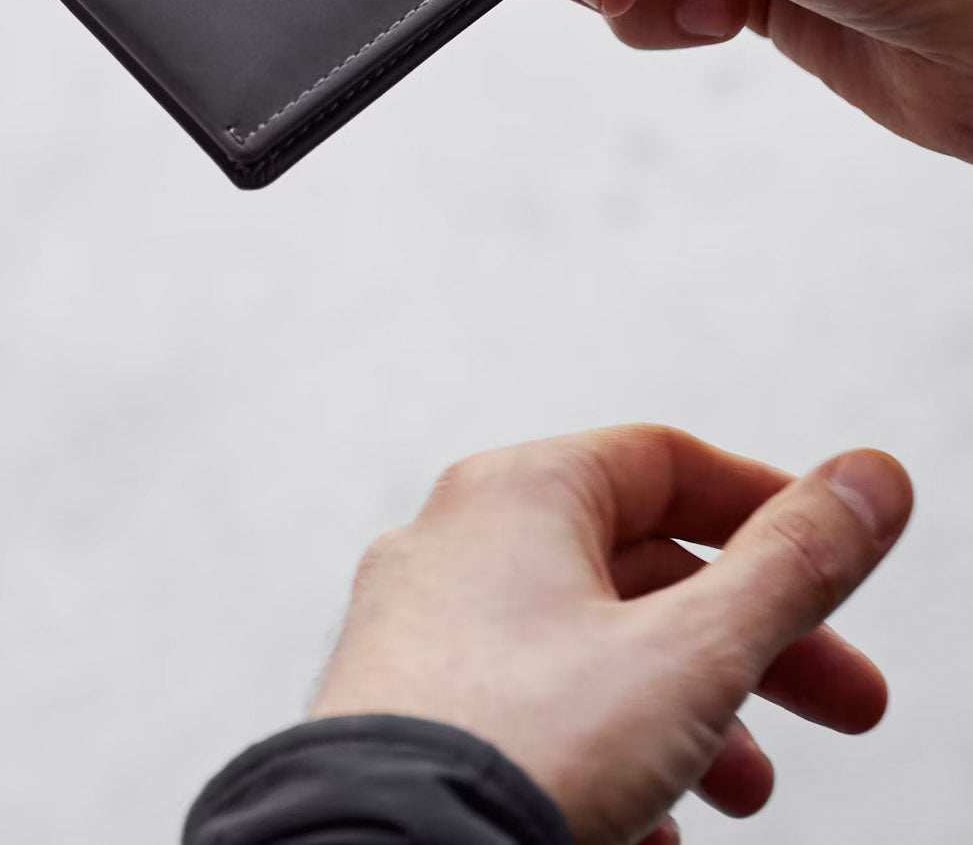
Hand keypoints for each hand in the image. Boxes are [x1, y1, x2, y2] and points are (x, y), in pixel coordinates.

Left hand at [309, 424, 911, 844]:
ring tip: (745, 794)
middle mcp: (458, 543)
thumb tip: (870, 478)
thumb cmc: (523, 748)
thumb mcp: (692, 653)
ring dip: (687, 711)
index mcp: (519, 493)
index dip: (765, 507)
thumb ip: (791, 565)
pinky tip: (649, 833)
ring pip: (588, 649)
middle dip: (753, 640)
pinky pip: (527, 713)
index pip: (666, 464)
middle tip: (843, 705)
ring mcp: (421, 628)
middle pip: (639, 568)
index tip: (836, 560)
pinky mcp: (403, 710)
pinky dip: (605, 755)